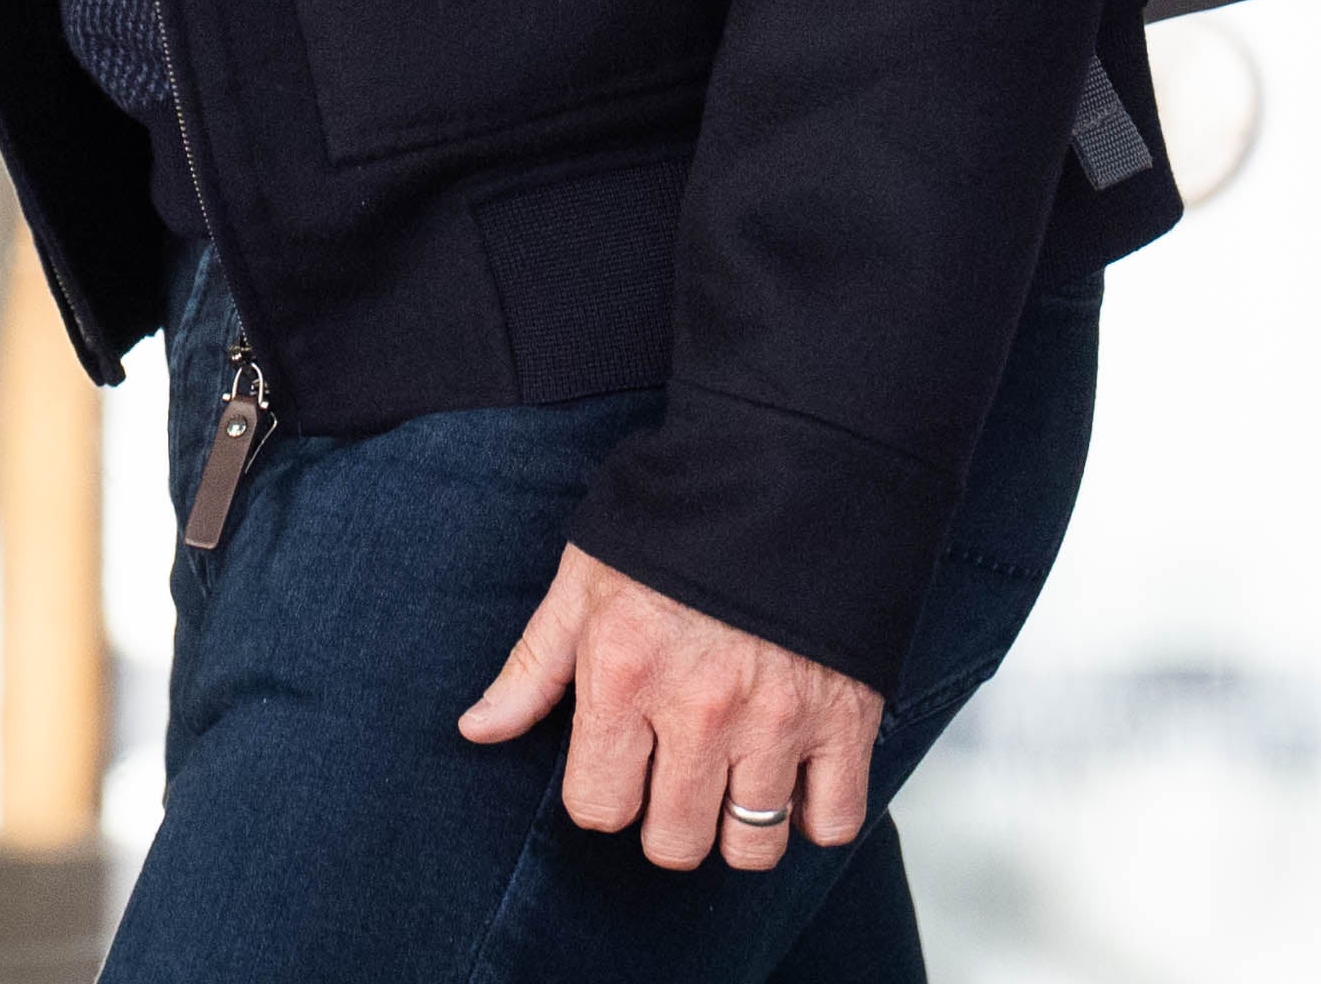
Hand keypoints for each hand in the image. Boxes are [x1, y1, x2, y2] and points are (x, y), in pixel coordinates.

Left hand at [457, 543, 884, 871]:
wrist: (788, 473)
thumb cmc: (678, 526)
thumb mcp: (586, 583)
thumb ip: (533, 667)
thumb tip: (476, 730)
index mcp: (624, 675)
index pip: (598, 808)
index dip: (604, 794)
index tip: (621, 765)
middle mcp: (699, 710)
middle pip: (674, 843)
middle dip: (668, 820)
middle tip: (678, 776)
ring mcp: (777, 720)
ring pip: (752, 847)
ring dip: (740, 827)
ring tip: (734, 780)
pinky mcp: (845, 720)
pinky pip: (834, 822)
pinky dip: (817, 816)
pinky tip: (795, 777)